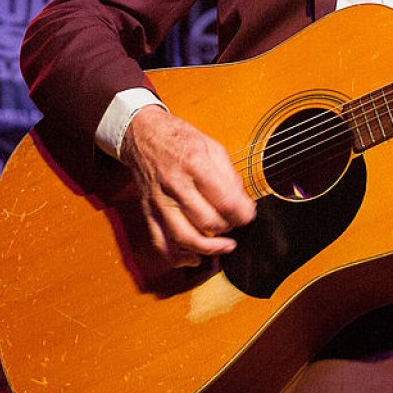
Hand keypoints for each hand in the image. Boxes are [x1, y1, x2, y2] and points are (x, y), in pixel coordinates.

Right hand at [121, 105, 256, 266]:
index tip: (249, 215)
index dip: (243, 213)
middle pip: (208, 222)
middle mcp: (175, 185)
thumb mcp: (212, 146)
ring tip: (224, 246)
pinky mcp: (149, 213)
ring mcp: (160, 202)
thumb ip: (229, 175)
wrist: (142, 134)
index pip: (225, 201)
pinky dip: (179, 257)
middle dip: (229, 228)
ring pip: (185, 238)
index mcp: (194, 164)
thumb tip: (242, 202)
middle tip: (237, 224)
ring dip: (209, 248)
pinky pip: (161, 244)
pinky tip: (194, 257)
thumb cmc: (178, 138)